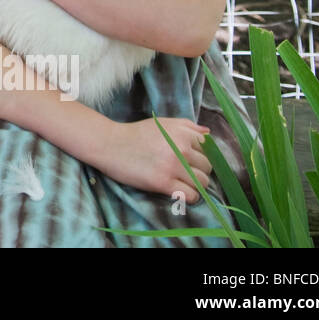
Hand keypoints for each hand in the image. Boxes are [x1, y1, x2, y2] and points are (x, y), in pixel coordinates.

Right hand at [92, 117, 213, 203]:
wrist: (109, 144)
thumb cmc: (136, 134)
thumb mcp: (162, 123)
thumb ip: (187, 126)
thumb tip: (208, 134)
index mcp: (182, 132)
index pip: (208, 149)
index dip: (200, 155)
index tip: (189, 159)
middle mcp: (180, 148)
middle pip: (207, 167)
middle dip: (199, 170)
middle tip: (185, 172)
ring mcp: (172, 166)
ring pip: (202, 182)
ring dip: (195, 185)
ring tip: (182, 182)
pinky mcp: (163, 183)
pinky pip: (191, 195)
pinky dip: (189, 196)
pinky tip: (178, 191)